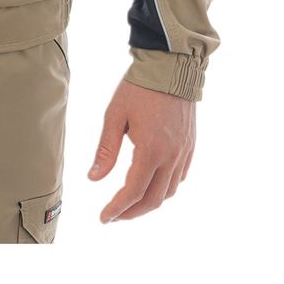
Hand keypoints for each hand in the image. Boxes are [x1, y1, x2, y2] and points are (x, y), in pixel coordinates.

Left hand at [87, 76, 195, 221]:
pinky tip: (152, 184)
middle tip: (115, 216)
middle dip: (133, 213)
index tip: (104, 218)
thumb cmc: (139, 87)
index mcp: (151, 151)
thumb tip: (93, 178)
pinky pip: (180, 177)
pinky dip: (165, 188)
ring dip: (150, 202)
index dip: (117, 208)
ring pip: (170, 192)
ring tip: (131, 203)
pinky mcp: (190, 145)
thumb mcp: (115, 115)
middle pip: (154, 200)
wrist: (171, 66)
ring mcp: (184, 152)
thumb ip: (106, 150)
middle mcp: (171, 157)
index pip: (133, 192)